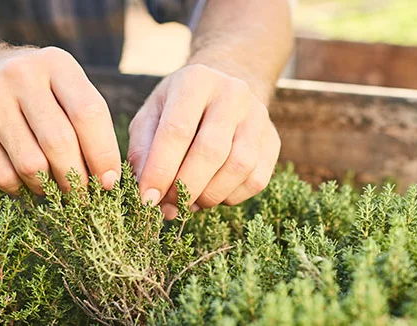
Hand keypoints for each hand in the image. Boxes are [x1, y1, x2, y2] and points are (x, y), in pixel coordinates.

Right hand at [0, 47, 120, 193]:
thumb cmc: (31, 92)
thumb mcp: (61, 88)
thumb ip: (88, 124)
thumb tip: (108, 180)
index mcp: (55, 63)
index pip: (89, 113)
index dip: (103, 154)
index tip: (110, 182)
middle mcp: (20, 75)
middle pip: (59, 143)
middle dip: (77, 179)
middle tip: (84, 197)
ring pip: (31, 164)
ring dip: (48, 187)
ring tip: (54, 188)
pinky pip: (3, 175)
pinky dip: (21, 189)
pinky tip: (26, 183)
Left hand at [128, 64, 280, 218]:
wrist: (224, 89)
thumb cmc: (179, 107)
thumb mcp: (152, 115)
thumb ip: (143, 149)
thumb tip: (147, 191)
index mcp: (196, 81)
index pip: (177, 130)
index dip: (160, 169)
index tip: (147, 198)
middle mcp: (233, 94)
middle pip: (211, 150)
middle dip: (186, 187)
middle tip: (168, 206)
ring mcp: (258, 116)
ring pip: (239, 167)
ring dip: (209, 195)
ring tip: (189, 202)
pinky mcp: (273, 140)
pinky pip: (256, 180)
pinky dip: (230, 197)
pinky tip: (211, 193)